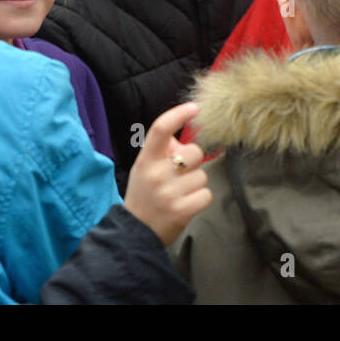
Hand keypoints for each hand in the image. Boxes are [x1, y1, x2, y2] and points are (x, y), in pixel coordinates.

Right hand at [123, 102, 212, 246]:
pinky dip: (200, 199)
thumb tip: (186, 131)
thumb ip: (162, 150)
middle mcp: (156, 174)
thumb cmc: (145, 194)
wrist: (134, 233)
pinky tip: (186, 204)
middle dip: (194, 161)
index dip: (178, 115)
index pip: (160, 129)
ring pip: (202, 176)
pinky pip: (206, 194)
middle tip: (180, 174)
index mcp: (145, 160)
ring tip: (179, 194)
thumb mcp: (145, 168)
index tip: (194, 107)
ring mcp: (168, 193)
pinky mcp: (181, 211)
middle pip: (194, 152)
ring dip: (195, 184)